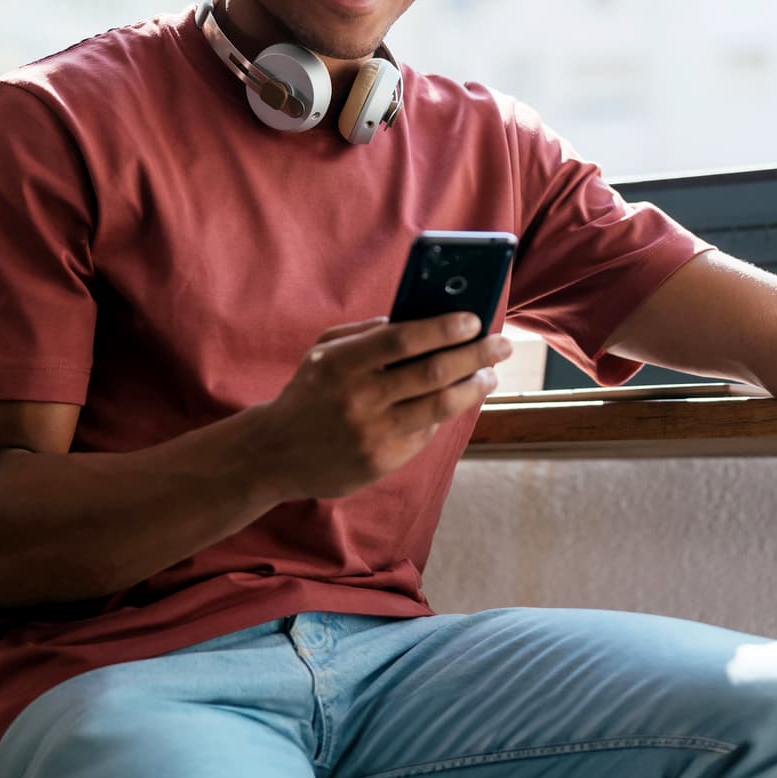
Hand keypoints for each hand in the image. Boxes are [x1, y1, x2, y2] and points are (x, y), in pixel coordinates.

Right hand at [265, 313, 513, 499]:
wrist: (274, 453)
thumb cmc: (310, 391)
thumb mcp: (324, 352)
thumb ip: (368, 332)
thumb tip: (424, 316)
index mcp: (341, 363)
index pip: (402, 340)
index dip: (443, 328)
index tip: (474, 319)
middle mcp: (358, 399)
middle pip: (431, 373)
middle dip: (475, 355)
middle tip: (502, 345)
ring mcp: (371, 434)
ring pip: (439, 407)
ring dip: (474, 387)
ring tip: (490, 374)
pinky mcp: (380, 461)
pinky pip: (425, 432)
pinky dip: (445, 412)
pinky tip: (457, 398)